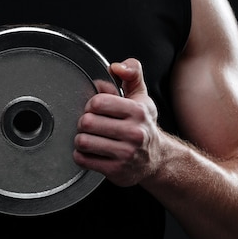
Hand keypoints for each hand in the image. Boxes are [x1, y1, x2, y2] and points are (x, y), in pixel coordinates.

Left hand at [73, 58, 161, 186]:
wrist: (157, 160)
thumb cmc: (143, 125)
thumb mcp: (141, 96)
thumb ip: (131, 73)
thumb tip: (115, 67)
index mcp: (138, 111)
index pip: (98, 102)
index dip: (90, 105)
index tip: (95, 109)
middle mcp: (134, 133)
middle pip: (87, 122)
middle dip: (83, 123)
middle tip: (90, 125)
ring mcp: (126, 154)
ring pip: (83, 141)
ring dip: (80, 139)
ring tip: (88, 138)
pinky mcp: (116, 171)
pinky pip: (84, 160)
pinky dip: (81, 155)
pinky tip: (90, 152)